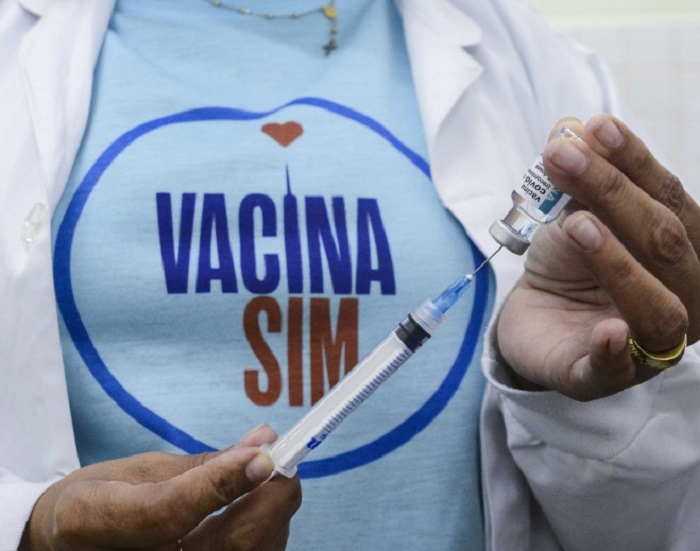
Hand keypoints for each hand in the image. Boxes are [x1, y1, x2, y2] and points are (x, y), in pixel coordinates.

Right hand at [20, 425, 300, 550]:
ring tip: (270, 478)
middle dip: (272, 498)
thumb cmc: (101, 504)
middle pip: (231, 544)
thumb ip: (205, 463)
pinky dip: (266, 532)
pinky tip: (259, 506)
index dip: (222, 482)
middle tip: (282, 461)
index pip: (171, 512)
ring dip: (274, 514)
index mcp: (103, 527)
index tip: (263, 453)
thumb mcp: (140, 471)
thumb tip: (265, 437)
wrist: (72, 549)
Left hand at [497, 114, 699, 399]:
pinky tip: (606, 331)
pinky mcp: (603, 378)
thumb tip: (570, 130)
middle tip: (564, 157)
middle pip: (666, 245)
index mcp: (683, 253)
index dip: (637, 163)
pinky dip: (614, 353)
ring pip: (659, 309)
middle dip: (614, 195)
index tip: (597, 127)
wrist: (534, 317)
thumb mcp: (571, 214)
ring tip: (576, 224)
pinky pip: (617, 372)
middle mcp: (684, 298)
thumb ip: (578, 181)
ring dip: (619, 262)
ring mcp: (650, 345)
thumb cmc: (568, 264)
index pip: (671, 201)